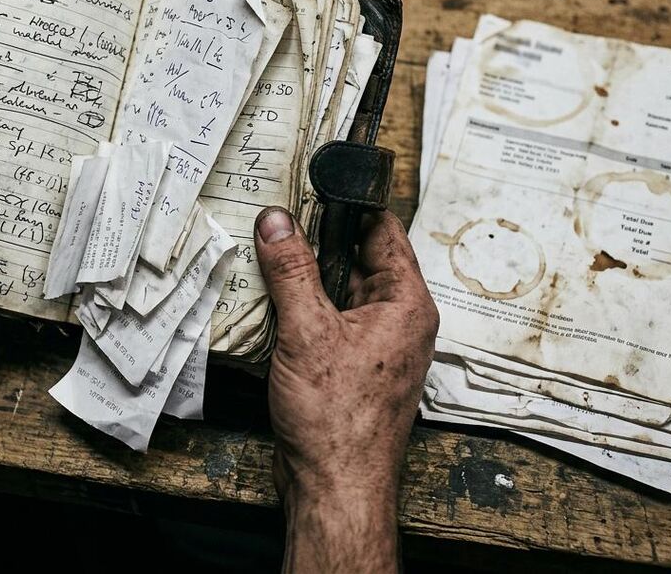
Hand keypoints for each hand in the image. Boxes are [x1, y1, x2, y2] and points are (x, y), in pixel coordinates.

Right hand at [255, 206, 437, 570]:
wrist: (334, 487)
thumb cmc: (338, 420)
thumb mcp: (308, 331)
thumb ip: (291, 271)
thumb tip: (277, 222)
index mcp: (406, 303)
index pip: (382, 230)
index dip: (348, 204)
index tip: (313, 182)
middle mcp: (397, 320)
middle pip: (355, 258)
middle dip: (315, 239)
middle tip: (276, 212)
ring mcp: (373, 344)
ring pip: (337, 290)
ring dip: (303, 276)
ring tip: (264, 248)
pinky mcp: (349, 366)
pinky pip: (325, 320)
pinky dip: (300, 308)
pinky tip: (268, 297)